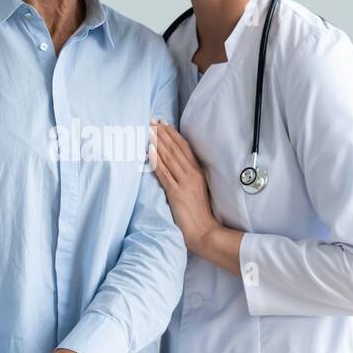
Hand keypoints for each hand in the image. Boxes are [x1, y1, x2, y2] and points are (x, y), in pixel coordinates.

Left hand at [148, 119, 217, 251]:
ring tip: (147, 130)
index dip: (172, 134)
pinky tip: (149, 150)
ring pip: (169, 157)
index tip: (162, 123)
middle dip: (162, 133)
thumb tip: (173, 165)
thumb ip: (186, 176)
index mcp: (197, 172)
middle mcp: (192, 174)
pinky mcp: (176, 192)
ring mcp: (184, 182)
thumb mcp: (196, 189)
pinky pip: (164, 173)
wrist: (204, 231)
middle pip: (175, 148)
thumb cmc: (199, 213)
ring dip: (157, 142)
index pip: (184, 148)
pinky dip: (156, 160)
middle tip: (151, 120)